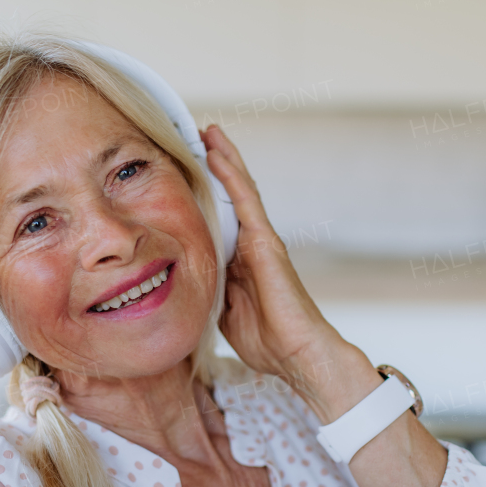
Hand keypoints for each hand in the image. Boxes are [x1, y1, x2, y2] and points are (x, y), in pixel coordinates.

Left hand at [203, 125, 352, 394]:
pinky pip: (245, 202)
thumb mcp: (226, 313)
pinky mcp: (267, 243)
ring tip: (209, 132)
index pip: (222, 218)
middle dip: (217, 166)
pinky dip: (230, 175)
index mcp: (242, 261)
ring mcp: (262, 241)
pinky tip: (216, 154)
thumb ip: (212, 291)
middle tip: (198, 137)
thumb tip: (191, 282)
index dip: (207, 194)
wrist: (297, 354)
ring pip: (240, 190)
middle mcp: (253, 244)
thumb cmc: (267, 341)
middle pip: (232, 196)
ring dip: (225, 159)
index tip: (188, 171)